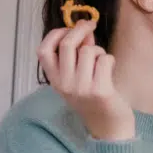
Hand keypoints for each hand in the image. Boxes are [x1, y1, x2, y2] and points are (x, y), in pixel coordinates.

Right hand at [37, 20, 134, 140]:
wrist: (108, 127)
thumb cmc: (94, 99)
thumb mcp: (77, 78)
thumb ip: (77, 54)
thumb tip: (83, 28)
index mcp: (55, 81)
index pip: (43, 51)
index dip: (54, 34)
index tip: (68, 29)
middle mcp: (64, 84)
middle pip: (67, 44)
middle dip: (80, 29)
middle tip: (90, 25)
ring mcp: (81, 88)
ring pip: (88, 51)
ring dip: (98, 50)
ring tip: (101, 62)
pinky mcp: (100, 90)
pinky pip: (104, 59)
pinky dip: (109, 60)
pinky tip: (109, 70)